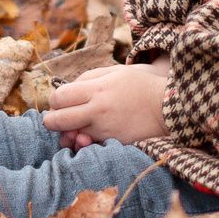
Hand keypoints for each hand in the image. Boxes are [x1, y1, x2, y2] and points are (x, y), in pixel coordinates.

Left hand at [42, 60, 170, 149]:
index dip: (54, 100)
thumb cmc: (140, 85)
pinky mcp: (113, 142)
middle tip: (56, 119)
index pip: (59, 98)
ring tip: (74, 127)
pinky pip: (89, 146)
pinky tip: (88, 136)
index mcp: (96, 88)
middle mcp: (98, 110)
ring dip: (68, 133)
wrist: (167, 106)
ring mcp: (105, 129)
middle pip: (58, 120)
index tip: (59, 101)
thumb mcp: (114, 72)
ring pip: (72, 136)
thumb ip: (87, 78)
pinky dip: (84, 142)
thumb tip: (66, 89)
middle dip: (52, 121)